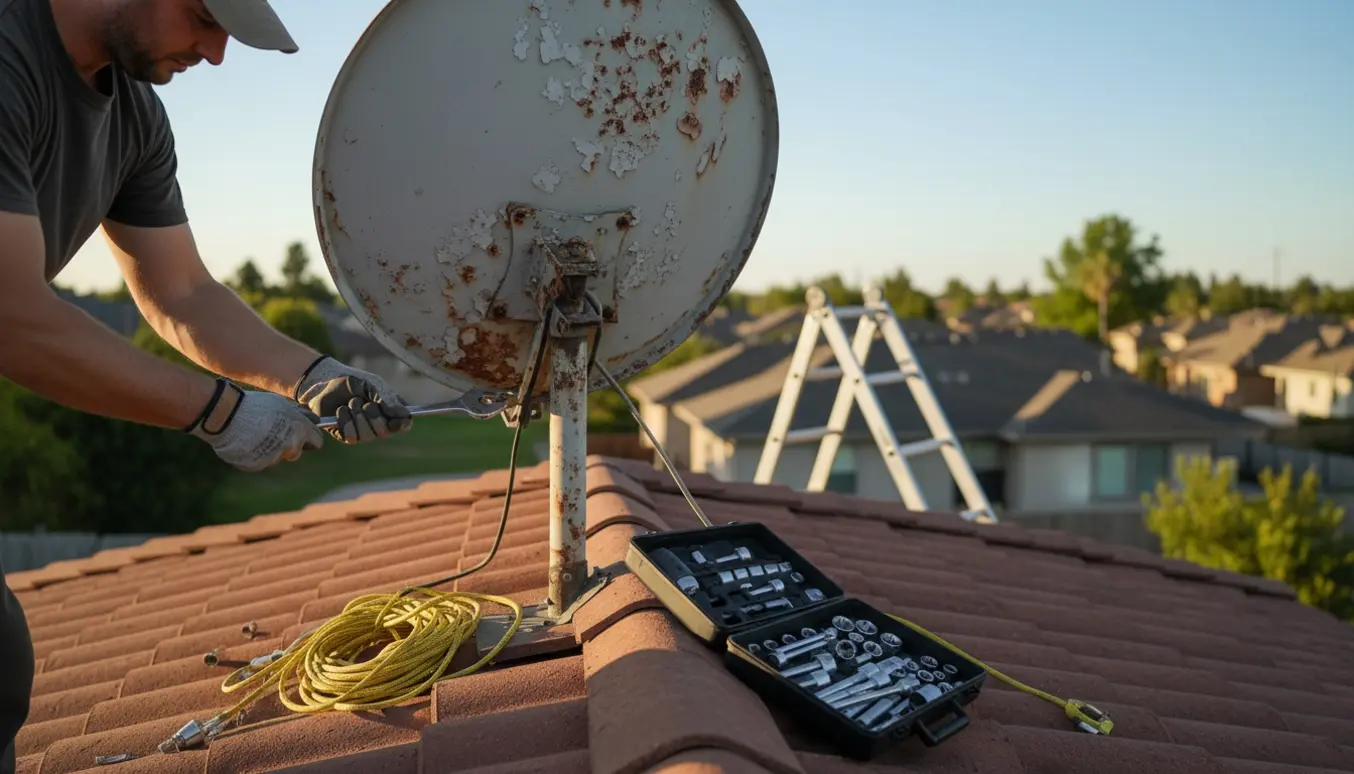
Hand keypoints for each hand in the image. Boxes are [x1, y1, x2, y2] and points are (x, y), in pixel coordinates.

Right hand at [187, 380, 324, 471]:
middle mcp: (290, 447)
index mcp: (300, 431)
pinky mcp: (257, 466)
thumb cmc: (256, 405)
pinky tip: (246, 443)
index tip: (305, 437)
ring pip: (276, 458)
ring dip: (270, 450)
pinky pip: (260, 462)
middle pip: (295, 452)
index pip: (316, 442)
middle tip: (273, 433)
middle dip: (289, 445)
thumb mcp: (283, 405)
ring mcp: (273, 459)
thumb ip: (300, 416)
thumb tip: (314, 419)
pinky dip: (255, 455)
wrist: (227, 414)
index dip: (310, 438)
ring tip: (255, 435)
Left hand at [292, 355, 412, 443]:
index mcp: (389, 411)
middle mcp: (378, 424)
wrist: (326, 382)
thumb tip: (404, 416)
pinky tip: (341, 411)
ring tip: (350, 403)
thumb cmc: (352, 381)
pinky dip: (346, 421)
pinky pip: (352, 437)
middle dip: (374, 416)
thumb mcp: (372, 385)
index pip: (403, 425)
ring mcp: (362, 432)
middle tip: (365, 403)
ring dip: (358, 417)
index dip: (402, 425)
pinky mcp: (346, 435)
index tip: (398, 421)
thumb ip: (388, 399)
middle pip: (385, 432)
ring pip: (368, 436)